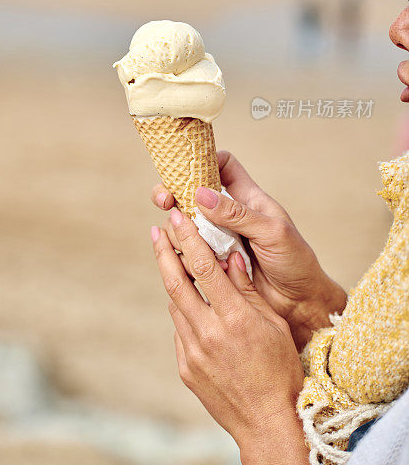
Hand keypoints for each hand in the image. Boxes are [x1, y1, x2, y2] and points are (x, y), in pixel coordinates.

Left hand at [151, 211, 330, 464]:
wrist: (268, 423)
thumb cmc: (281, 370)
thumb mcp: (273, 325)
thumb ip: (248, 290)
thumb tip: (230, 257)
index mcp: (234, 318)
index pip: (204, 268)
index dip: (188, 239)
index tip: (177, 218)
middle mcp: (207, 333)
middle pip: (176, 283)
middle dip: (164, 252)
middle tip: (157, 230)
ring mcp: (192, 353)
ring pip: (176, 306)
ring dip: (174, 282)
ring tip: (173, 261)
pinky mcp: (185, 368)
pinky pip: (180, 331)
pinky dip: (184, 313)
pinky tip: (191, 306)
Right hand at [152, 151, 345, 349]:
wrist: (298, 303)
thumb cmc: (295, 262)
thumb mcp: (272, 232)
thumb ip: (238, 214)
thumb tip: (200, 194)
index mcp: (247, 198)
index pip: (222, 165)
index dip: (205, 160)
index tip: (188, 168)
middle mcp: (228, 214)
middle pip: (190, 193)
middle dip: (173, 193)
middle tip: (165, 201)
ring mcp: (217, 238)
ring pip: (184, 224)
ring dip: (180, 230)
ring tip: (193, 244)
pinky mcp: (210, 261)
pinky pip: (187, 252)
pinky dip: (183, 254)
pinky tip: (192, 263)